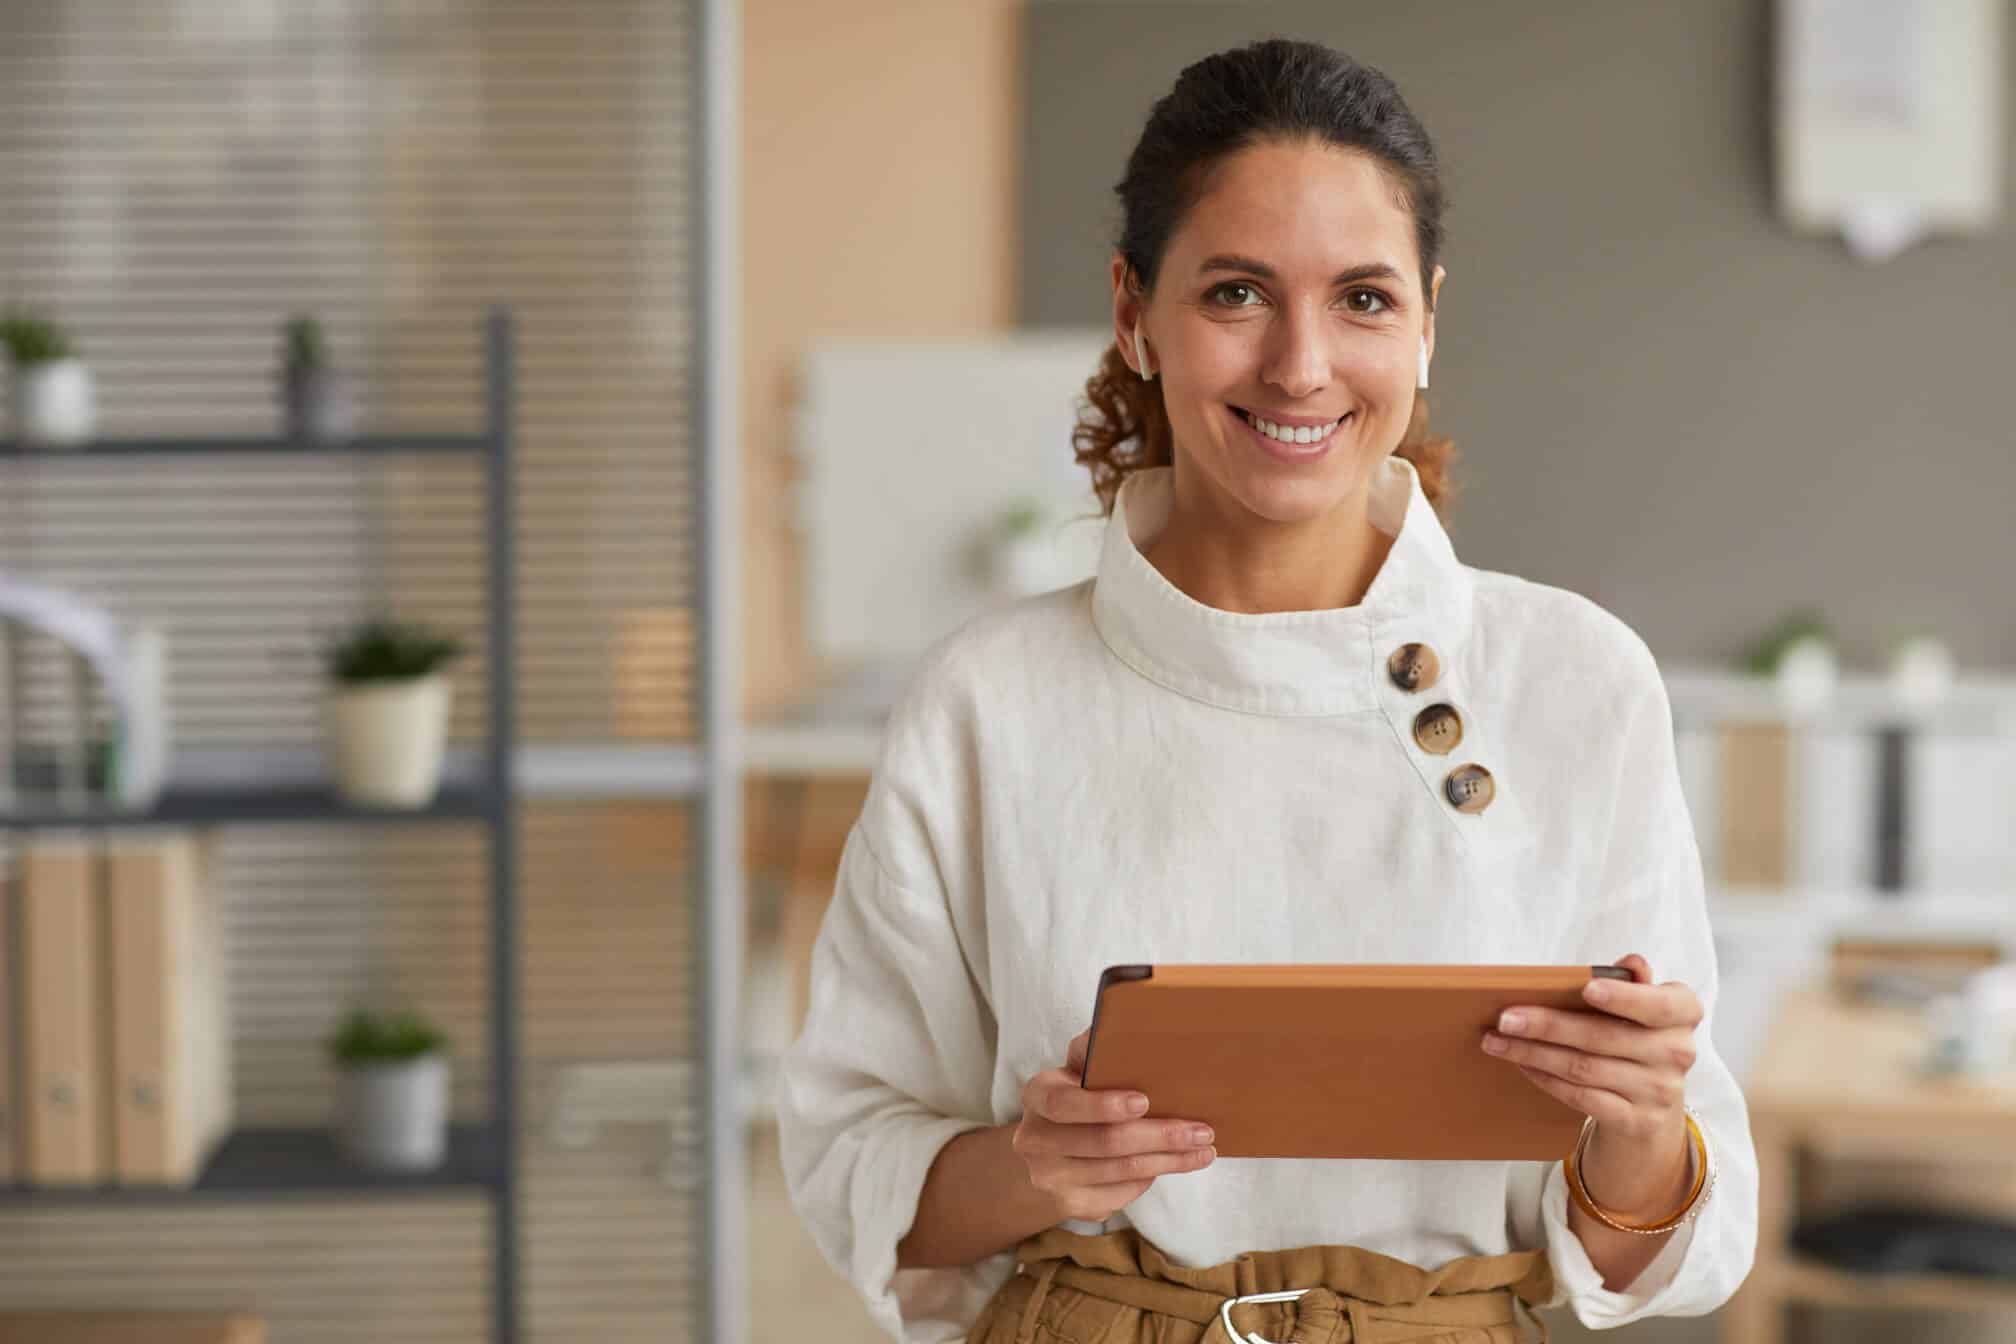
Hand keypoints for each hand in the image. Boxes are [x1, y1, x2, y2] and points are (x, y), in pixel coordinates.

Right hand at [1012, 1029, 1216, 1223]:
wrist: (1048, 1148)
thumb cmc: (1077, 1096)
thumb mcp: (1078, 1068)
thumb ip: (1093, 1047)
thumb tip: (1120, 1016)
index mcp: (1037, 1095)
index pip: (1064, 1103)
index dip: (1102, 1105)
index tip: (1144, 1101)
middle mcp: (1033, 1139)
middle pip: (1104, 1142)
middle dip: (1160, 1136)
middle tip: (1201, 1130)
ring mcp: (1048, 1177)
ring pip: (1120, 1171)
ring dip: (1168, 1160)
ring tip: (1203, 1150)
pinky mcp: (1068, 1205)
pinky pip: (1120, 1195)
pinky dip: (1150, 1179)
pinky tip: (1171, 1164)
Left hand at [1482, 954, 1699, 1215]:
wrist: (1652, 1109)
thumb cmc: (1636, 1040)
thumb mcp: (1643, 1009)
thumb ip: (1634, 984)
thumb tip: (1632, 962)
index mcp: (1682, 1013)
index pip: (1658, 1004)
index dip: (1624, 997)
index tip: (1587, 988)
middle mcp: (1677, 1052)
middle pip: (1603, 1036)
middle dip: (1548, 1025)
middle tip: (1504, 1017)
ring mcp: (1659, 1091)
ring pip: (1585, 1068)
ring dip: (1534, 1053)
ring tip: (1496, 1040)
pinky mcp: (1637, 1120)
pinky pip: (1583, 1098)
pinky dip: (1547, 1080)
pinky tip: (1522, 1065)